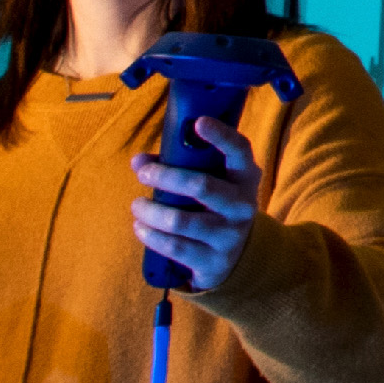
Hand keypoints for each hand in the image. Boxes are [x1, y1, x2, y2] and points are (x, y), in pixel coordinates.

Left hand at [129, 113, 262, 293]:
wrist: (238, 256)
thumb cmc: (215, 208)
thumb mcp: (211, 183)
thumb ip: (178, 167)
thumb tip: (138, 160)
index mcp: (245, 177)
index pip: (239, 150)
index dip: (221, 135)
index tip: (199, 123)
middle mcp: (242, 204)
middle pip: (201, 185)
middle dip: (165, 177)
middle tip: (143, 174)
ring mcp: (229, 233)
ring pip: (180, 220)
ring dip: (150, 211)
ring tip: (137, 205)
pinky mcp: (213, 259)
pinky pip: (174, 247)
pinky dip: (151, 235)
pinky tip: (141, 227)